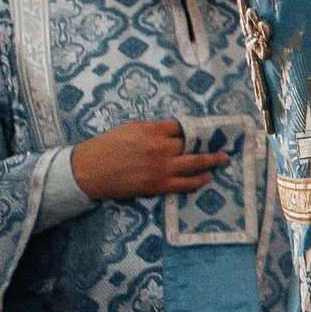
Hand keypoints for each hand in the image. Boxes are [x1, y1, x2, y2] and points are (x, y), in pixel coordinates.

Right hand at [71, 121, 221, 200]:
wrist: (88, 171)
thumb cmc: (106, 146)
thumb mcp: (130, 128)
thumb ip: (153, 129)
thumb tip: (173, 132)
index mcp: (152, 130)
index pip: (181, 126)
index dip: (195, 128)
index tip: (206, 129)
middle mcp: (160, 147)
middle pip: (192, 143)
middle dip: (208, 143)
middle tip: (221, 143)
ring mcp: (161, 167)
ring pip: (194, 163)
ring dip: (211, 161)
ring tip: (222, 159)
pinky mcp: (157, 185)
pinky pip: (184, 183)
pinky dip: (198, 180)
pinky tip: (206, 177)